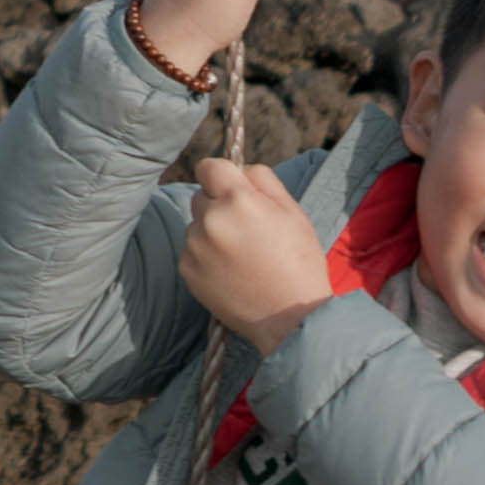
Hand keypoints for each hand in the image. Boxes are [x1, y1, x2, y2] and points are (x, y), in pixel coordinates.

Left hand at [178, 152, 338, 346]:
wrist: (289, 318)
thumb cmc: (298, 263)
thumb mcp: (293, 211)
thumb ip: (263, 180)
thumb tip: (239, 168)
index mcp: (238, 200)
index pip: (209, 166)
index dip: (221, 174)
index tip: (231, 187)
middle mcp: (210, 219)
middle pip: (202, 195)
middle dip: (219, 205)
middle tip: (247, 229)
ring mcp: (194, 246)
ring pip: (196, 224)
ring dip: (212, 231)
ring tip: (242, 256)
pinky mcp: (186, 270)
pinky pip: (192, 249)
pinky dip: (205, 255)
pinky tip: (230, 271)